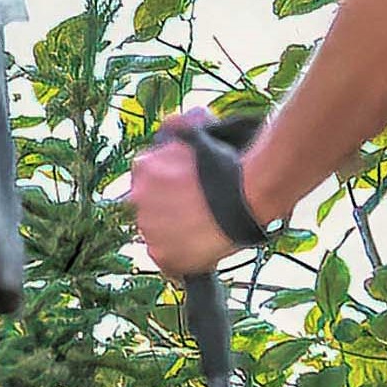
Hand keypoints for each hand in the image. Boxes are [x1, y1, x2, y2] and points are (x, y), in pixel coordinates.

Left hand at [126, 110, 252, 280]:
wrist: (247, 193)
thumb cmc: (228, 164)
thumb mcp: (198, 137)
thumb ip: (178, 129)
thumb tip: (171, 124)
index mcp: (143, 167)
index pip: (146, 183)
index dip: (168, 190)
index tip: (186, 194)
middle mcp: (138, 197)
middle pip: (150, 209)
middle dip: (169, 211)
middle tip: (197, 212)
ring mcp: (148, 227)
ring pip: (158, 235)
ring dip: (175, 235)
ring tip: (204, 230)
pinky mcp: (162, 254)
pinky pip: (167, 261)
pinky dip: (181, 260)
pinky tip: (200, 250)